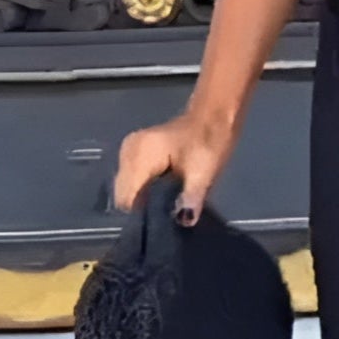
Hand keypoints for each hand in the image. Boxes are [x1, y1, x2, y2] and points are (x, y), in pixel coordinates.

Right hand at [113, 110, 235, 224]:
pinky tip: (163, 190)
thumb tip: (185, 220)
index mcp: (139, 154)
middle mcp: (127, 151)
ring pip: (127, 188)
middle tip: (169, 211)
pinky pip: (133, 179)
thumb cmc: (209, 142)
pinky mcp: (135, 152)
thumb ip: (191, 197)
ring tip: (168, 200)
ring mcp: (129, 150)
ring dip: (144, 198)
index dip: (143, 213)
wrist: (214, 118)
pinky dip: (145, 188)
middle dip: (144, 206)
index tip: (161, 220)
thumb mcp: (204, 172)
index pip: (126, 197)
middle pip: (124, 194)